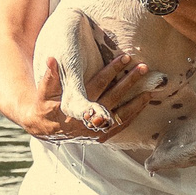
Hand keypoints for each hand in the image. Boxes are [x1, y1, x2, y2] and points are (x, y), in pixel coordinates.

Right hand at [35, 51, 153, 141]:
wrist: (44, 130)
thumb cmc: (45, 106)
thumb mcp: (44, 91)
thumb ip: (50, 76)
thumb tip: (52, 58)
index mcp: (75, 107)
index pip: (98, 85)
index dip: (111, 70)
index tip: (124, 58)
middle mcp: (87, 120)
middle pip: (114, 98)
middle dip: (129, 82)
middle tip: (143, 68)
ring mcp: (95, 131)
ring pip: (121, 114)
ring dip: (137, 101)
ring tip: (151, 88)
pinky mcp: (101, 137)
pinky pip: (121, 126)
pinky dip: (133, 115)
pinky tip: (143, 104)